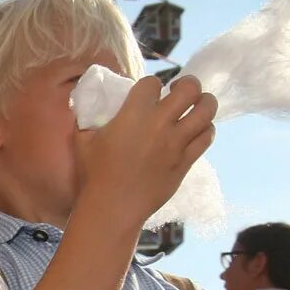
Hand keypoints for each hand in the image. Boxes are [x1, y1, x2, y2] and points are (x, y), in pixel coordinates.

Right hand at [76, 75, 216, 228]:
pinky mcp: (185, 162)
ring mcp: (176, 143)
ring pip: (206, 111)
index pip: (153, 82)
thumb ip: (87, 117)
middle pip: (189, 89)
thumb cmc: (95, 173)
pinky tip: (196, 129)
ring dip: (204, 103)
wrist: (113, 207)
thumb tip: (88, 103)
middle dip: (188, 83)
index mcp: (134, 113)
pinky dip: (205, 128)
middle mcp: (160, 124)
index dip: (152, 84)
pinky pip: (206, 137)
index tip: (148, 93)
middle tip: (180, 90)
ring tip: (196, 105)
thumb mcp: (82, 139)